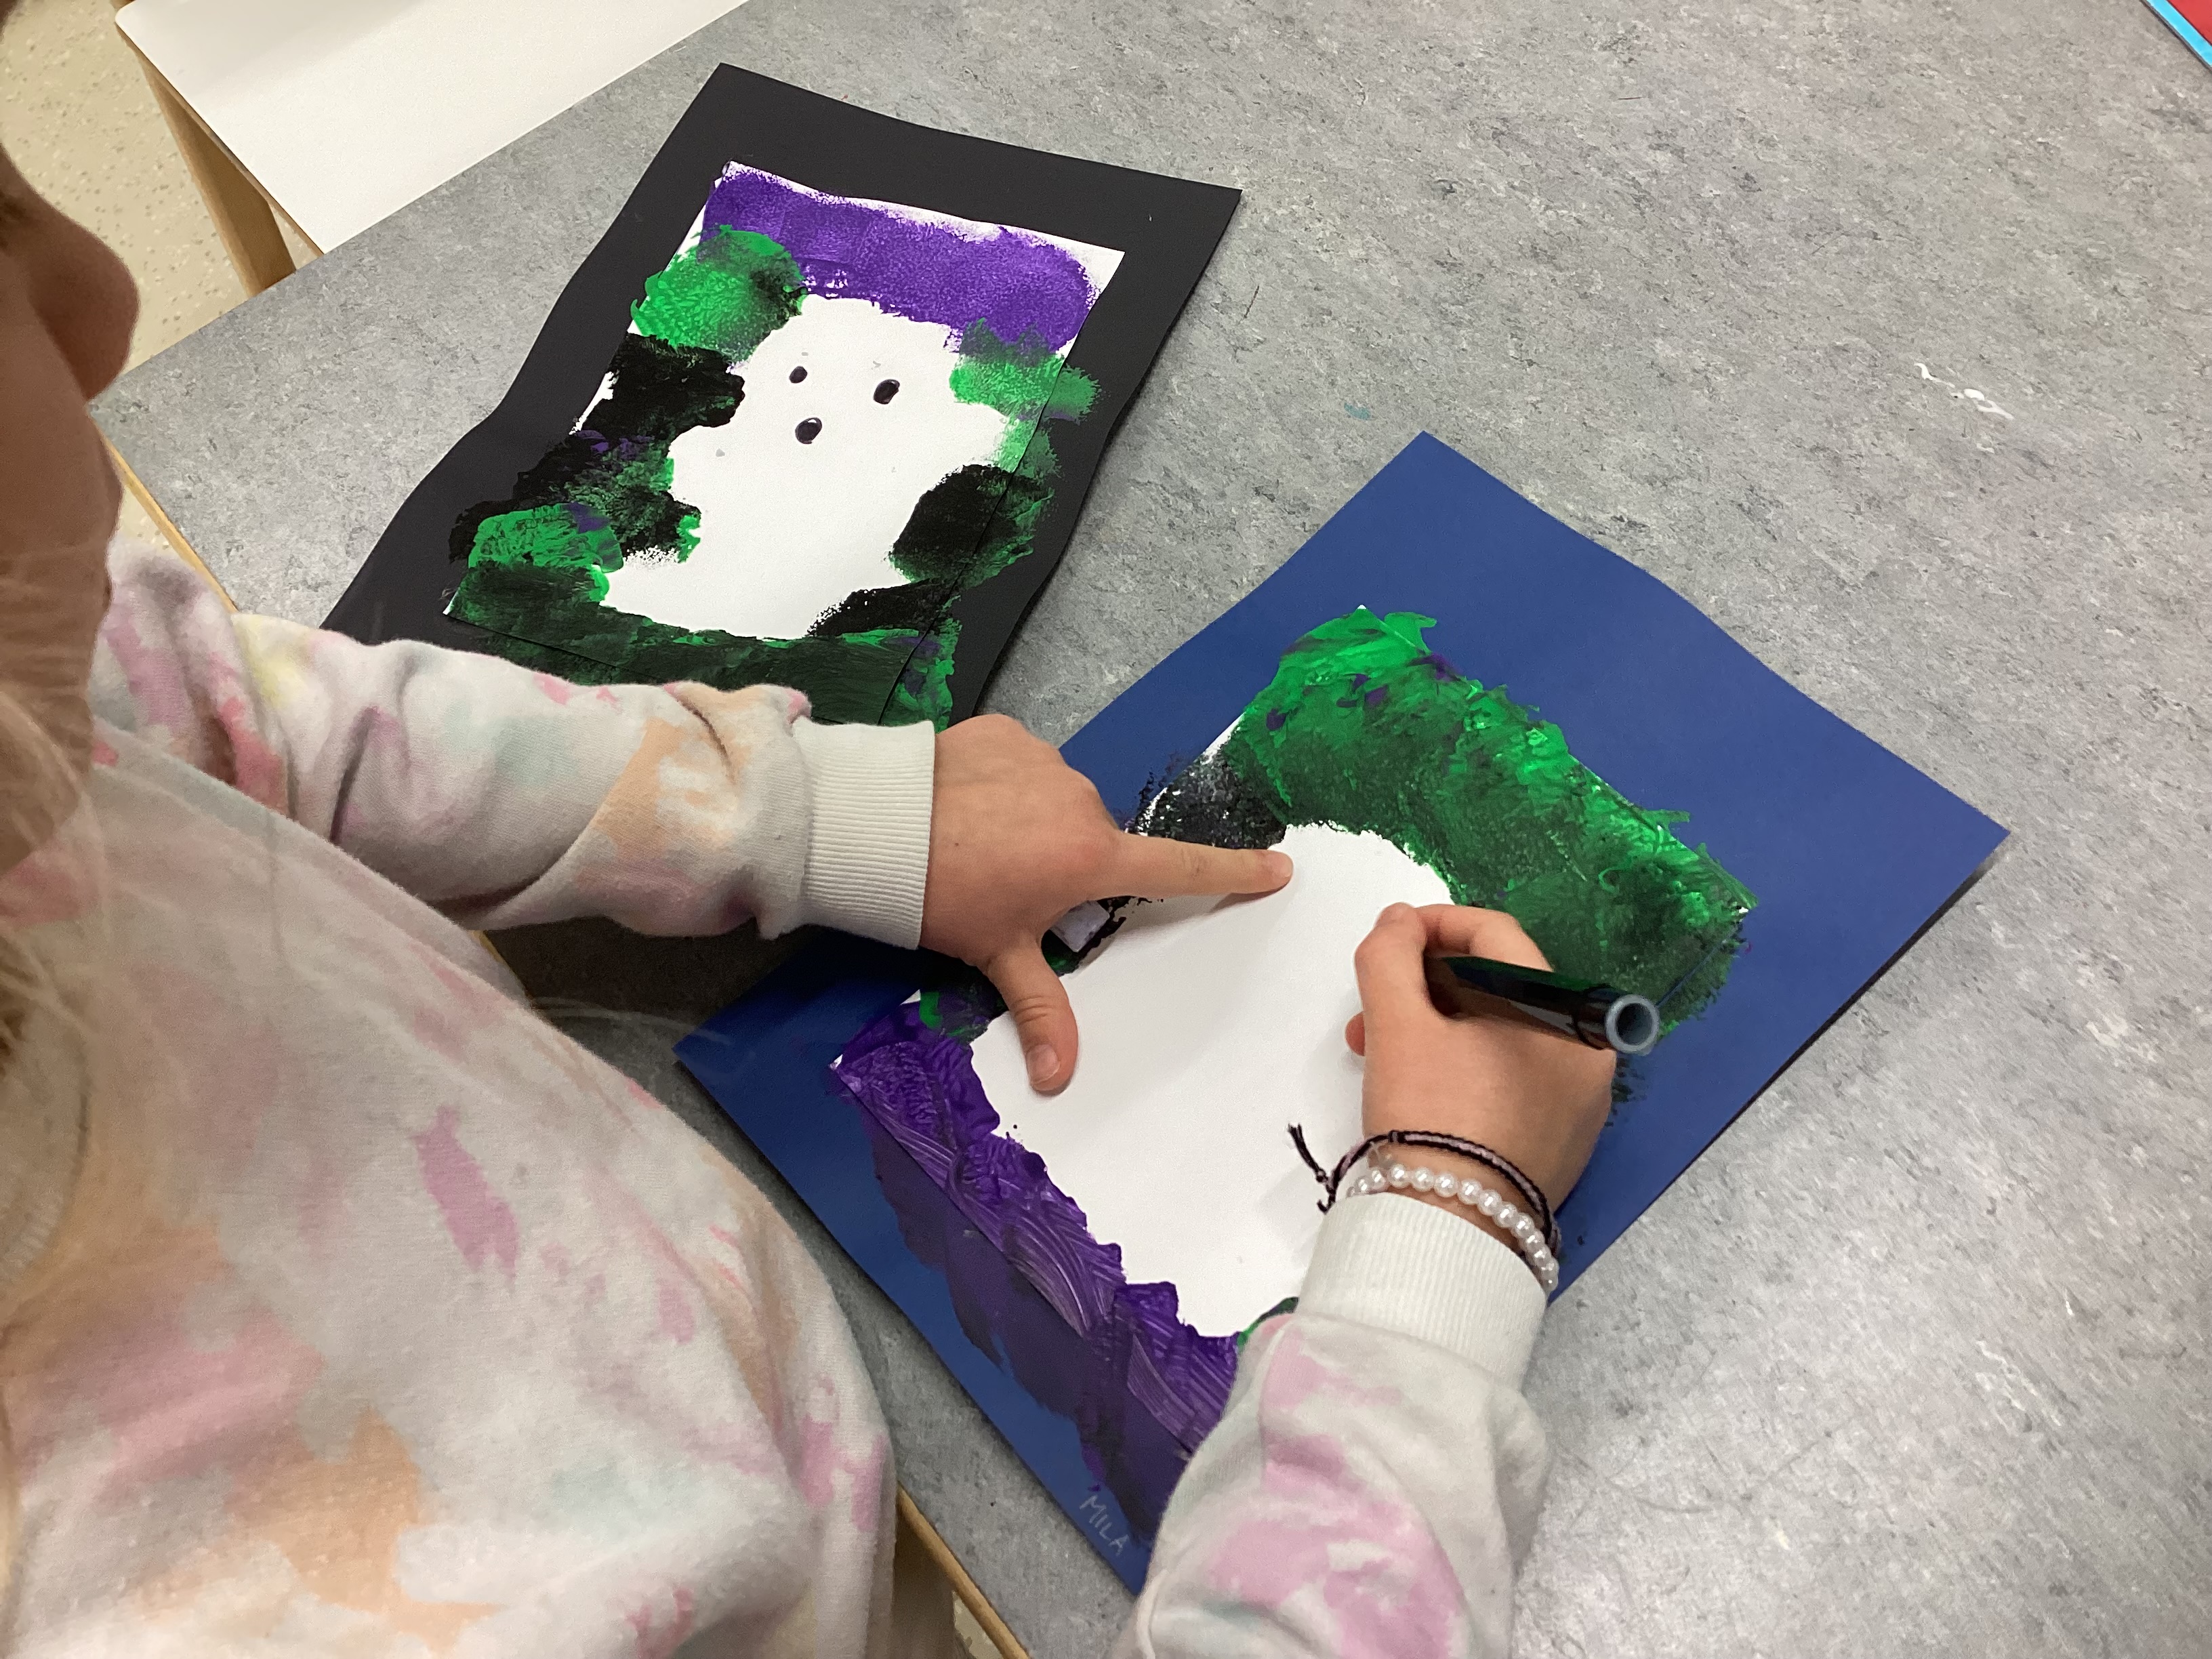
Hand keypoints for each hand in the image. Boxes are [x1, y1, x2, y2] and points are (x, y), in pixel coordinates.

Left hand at [922, 714, 1291, 1091]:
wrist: (870, 824)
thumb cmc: (942, 895)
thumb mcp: (996, 954)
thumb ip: (1041, 1009)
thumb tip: (1059, 1079)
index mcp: (1091, 857)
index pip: (1181, 868)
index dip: (1233, 871)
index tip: (1277, 866)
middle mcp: (1080, 801)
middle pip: (1096, 841)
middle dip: (1067, 864)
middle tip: (1012, 887)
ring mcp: (1044, 758)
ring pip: (1056, 800)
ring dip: (1033, 822)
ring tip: (978, 846)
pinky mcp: (1004, 732)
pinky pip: (1020, 764)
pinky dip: (1001, 785)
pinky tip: (964, 806)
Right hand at [1347, 904, 1614, 1238]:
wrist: (1451, 1236)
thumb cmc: (1430, 1119)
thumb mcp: (1397, 1026)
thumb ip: (1390, 956)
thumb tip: (1400, 921)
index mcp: (1562, 1015)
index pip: (1495, 935)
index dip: (1434, 924)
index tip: (1387, 940)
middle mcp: (1587, 1053)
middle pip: (1498, 985)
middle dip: (1424, 986)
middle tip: (1371, 1013)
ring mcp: (1580, 1102)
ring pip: (1502, 1034)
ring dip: (1437, 1028)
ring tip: (1381, 1055)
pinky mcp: (1563, 1141)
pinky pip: (1515, 1078)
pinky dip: (1468, 1067)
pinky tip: (1423, 1088)